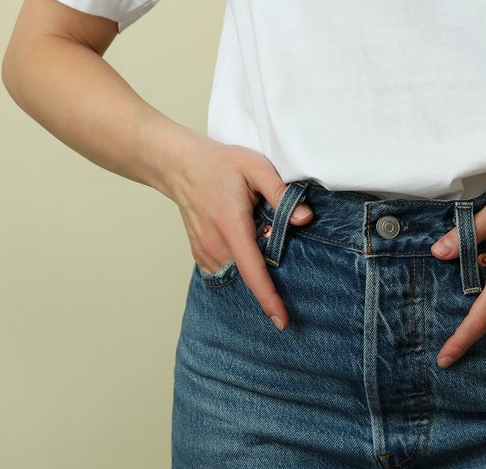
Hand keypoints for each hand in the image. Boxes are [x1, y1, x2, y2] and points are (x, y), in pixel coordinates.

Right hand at [161, 136, 313, 330]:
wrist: (180, 164)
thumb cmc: (220, 163)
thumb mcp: (256, 167)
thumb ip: (281, 194)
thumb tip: (305, 219)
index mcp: (231, 225)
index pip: (253, 271)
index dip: (268, 298)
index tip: (282, 321)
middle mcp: (214, 245)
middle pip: (248, 274)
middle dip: (269, 269)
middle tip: (270, 231)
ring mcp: (204, 251)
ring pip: (237, 273)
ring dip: (253, 264)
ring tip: (255, 227)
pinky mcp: (200, 254)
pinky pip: (226, 270)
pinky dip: (240, 265)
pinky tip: (245, 240)